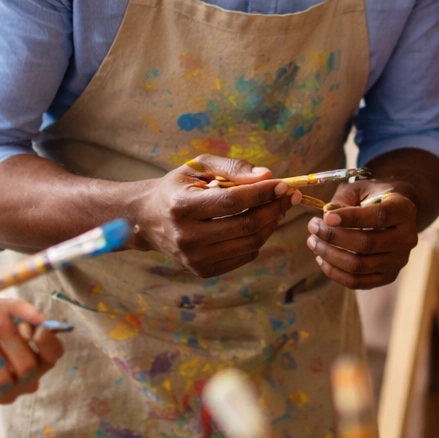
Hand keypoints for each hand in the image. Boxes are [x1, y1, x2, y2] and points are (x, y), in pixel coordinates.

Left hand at [0, 298, 65, 405]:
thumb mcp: (1, 307)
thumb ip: (21, 310)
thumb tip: (40, 319)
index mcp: (39, 357)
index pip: (53, 355)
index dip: (49, 344)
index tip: (39, 329)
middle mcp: (26, 379)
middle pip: (27, 368)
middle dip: (10, 339)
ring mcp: (5, 392)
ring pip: (2, 379)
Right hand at [132, 155, 297, 277]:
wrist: (148, 219)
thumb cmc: (179, 186)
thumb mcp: (198, 167)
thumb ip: (232, 167)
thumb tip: (267, 176)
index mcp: (181, 206)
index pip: (232, 202)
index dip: (262, 193)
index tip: (283, 184)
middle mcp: (186, 236)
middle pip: (245, 225)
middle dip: (274, 208)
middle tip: (290, 195)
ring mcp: (194, 258)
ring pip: (249, 243)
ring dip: (270, 223)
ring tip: (277, 207)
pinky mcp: (202, 270)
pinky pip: (244, 256)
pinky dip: (258, 238)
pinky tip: (258, 223)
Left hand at [306, 181, 418, 288]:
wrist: (395, 213)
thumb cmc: (374, 196)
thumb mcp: (361, 188)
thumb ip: (344, 199)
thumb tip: (325, 219)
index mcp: (404, 210)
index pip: (379, 216)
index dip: (351, 218)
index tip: (326, 217)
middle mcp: (407, 237)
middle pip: (367, 243)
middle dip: (333, 237)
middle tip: (313, 227)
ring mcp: (399, 260)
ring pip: (359, 266)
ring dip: (330, 255)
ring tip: (313, 242)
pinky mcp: (388, 276)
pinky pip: (357, 282)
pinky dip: (335, 272)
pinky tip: (322, 258)